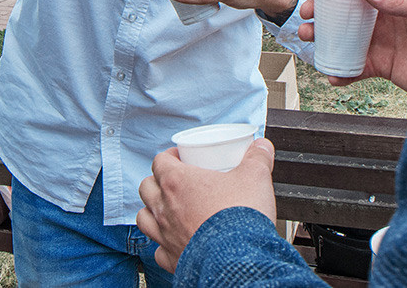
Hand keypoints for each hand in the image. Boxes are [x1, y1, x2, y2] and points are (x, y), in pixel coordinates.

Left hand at [137, 139, 277, 272]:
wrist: (239, 259)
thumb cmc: (240, 218)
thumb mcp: (255, 177)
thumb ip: (258, 158)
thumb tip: (262, 147)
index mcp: (178, 182)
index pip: (160, 161)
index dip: (169, 157)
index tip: (181, 157)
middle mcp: (165, 208)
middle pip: (147, 187)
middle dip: (157, 181)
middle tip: (175, 181)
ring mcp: (165, 235)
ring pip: (144, 217)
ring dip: (152, 211)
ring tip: (168, 209)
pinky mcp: (172, 259)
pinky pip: (158, 250)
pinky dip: (163, 243)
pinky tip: (175, 240)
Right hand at [298, 0, 406, 95]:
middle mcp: (387, 15)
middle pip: (347, 7)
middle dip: (322, 9)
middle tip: (306, 14)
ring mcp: (383, 40)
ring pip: (345, 35)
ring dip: (324, 37)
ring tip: (309, 40)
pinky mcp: (383, 65)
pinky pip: (355, 66)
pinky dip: (341, 70)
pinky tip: (332, 74)